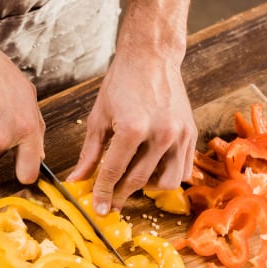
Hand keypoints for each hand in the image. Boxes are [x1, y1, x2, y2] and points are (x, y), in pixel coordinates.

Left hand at [68, 51, 195, 213]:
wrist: (151, 57)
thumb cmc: (122, 83)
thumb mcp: (99, 116)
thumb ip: (90, 152)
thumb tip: (76, 179)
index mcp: (132, 129)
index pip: (114, 172)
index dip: (103, 193)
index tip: (98, 210)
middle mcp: (160, 134)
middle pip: (139, 181)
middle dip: (121, 196)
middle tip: (110, 204)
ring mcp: (179, 135)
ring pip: (167, 181)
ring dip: (148, 188)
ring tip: (133, 181)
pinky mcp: (190, 133)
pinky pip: (184, 169)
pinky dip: (168, 175)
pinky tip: (152, 170)